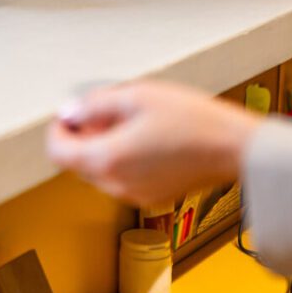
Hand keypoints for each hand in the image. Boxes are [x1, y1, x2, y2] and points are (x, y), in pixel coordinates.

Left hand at [46, 81, 259, 206]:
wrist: (234, 148)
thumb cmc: (192, 120)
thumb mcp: (136, 96)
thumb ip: (94, 105)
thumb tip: (70, 113)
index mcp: (107, 160)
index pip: (57, 152)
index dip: (58, 129)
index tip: (70, 113)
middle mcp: (116, 184)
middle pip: (77, 162)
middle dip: (82, 136)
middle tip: (105, 110)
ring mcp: (134, 194)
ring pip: (99, 170)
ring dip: (102, 146)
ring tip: (131, 120)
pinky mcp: (151, 196)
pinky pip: (121, 177)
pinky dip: (122, 158)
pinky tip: (147, 137)